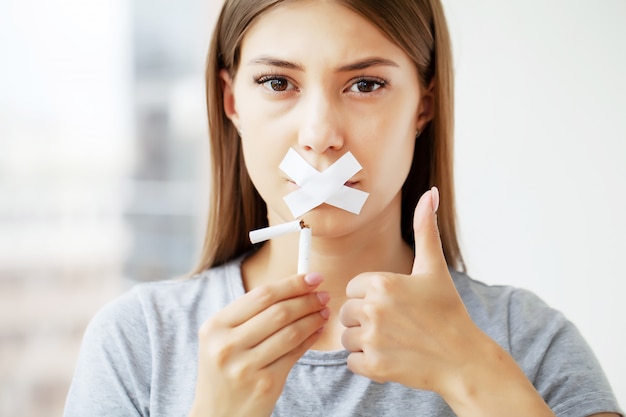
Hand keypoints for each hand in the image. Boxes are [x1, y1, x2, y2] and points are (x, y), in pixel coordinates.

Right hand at [190, 273, 329, 416]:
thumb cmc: (225, 372)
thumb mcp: (221, 341)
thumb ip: (248, 315)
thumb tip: (292, 287)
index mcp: (214, 327)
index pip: (261, 295)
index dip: (292, 283)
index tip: (312, 277)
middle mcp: (227, 345)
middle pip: (278, 311)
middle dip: (306, 299)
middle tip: (323, 294)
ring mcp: (246, 367)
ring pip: (290, 332)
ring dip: (313, 318)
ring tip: (323, 311)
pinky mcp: (265, 384)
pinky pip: (295, 353)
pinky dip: (310, 338)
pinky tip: (317, 330)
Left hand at [339, 187, 479, 392]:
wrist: (463, 359)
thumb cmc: (447, 311)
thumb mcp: (434, 268)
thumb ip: (425, 229)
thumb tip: (430, 194)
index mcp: (381, 283)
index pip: (354, 288)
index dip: (372, 296)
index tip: (395, 304)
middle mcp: (373, 309)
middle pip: (347, 312)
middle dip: (366, 319)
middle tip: (397, 324)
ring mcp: (372, 339)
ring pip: (347, 337)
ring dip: (365, 341)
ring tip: (394, 340)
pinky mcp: (373, 366)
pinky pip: (351, 361)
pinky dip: (367, 363)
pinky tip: (392, 356)